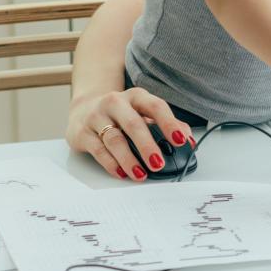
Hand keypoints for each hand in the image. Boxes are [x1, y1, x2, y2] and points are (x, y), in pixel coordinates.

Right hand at [66, 86, 194, 180]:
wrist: (83, 109)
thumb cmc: (121, 114)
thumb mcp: (143, 112)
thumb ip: (165, 124)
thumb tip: (188, 139)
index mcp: (136, 96)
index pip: (156, 106)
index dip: (169, 123)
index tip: (180, 141)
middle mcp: (115, 103)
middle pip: (134, 124)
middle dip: (148, 145)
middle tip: (159, 163)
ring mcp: (96, 117)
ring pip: (115, 139)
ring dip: (129, 159)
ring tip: (141, 174)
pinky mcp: (82, 133)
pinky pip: (98, 150)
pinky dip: (111, 164)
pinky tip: (122, 172)